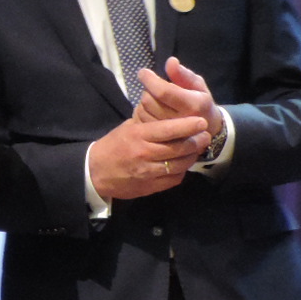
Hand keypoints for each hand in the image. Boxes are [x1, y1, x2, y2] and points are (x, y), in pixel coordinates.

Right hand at [89, 114, 210, 200]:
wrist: (95, 172)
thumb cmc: (113, 146)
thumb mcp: (127, 128)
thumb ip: (149, 123)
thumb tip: (171, 113)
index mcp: (138, 136)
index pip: (168, 130)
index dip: (188, 125)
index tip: (202, 122)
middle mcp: (144, 154)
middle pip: (178, 148)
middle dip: (196, 141)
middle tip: (205, 136)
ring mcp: (147, 172)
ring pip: (179, 165)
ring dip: (192, 157)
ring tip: (197, 150)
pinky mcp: (150, 186)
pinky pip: (173, 179)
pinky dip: (182, 171)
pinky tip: (183, 164)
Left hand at [133, 58, 223, 137]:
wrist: (206, 129)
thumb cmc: (200, 102)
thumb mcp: (198, 86)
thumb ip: (183, 74)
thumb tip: (170, 61)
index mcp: (193, 105)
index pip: (164, 92)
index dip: (150, 80)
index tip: (143, 72)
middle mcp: (181, 120)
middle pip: (149, 100)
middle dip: (148, 90)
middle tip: (153, 87)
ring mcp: (170, 133)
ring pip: (142, 111)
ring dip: (144, 102)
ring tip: (155, 100)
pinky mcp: (160, 139)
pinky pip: (140, 121)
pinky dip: (141, 113)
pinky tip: (151, 111)